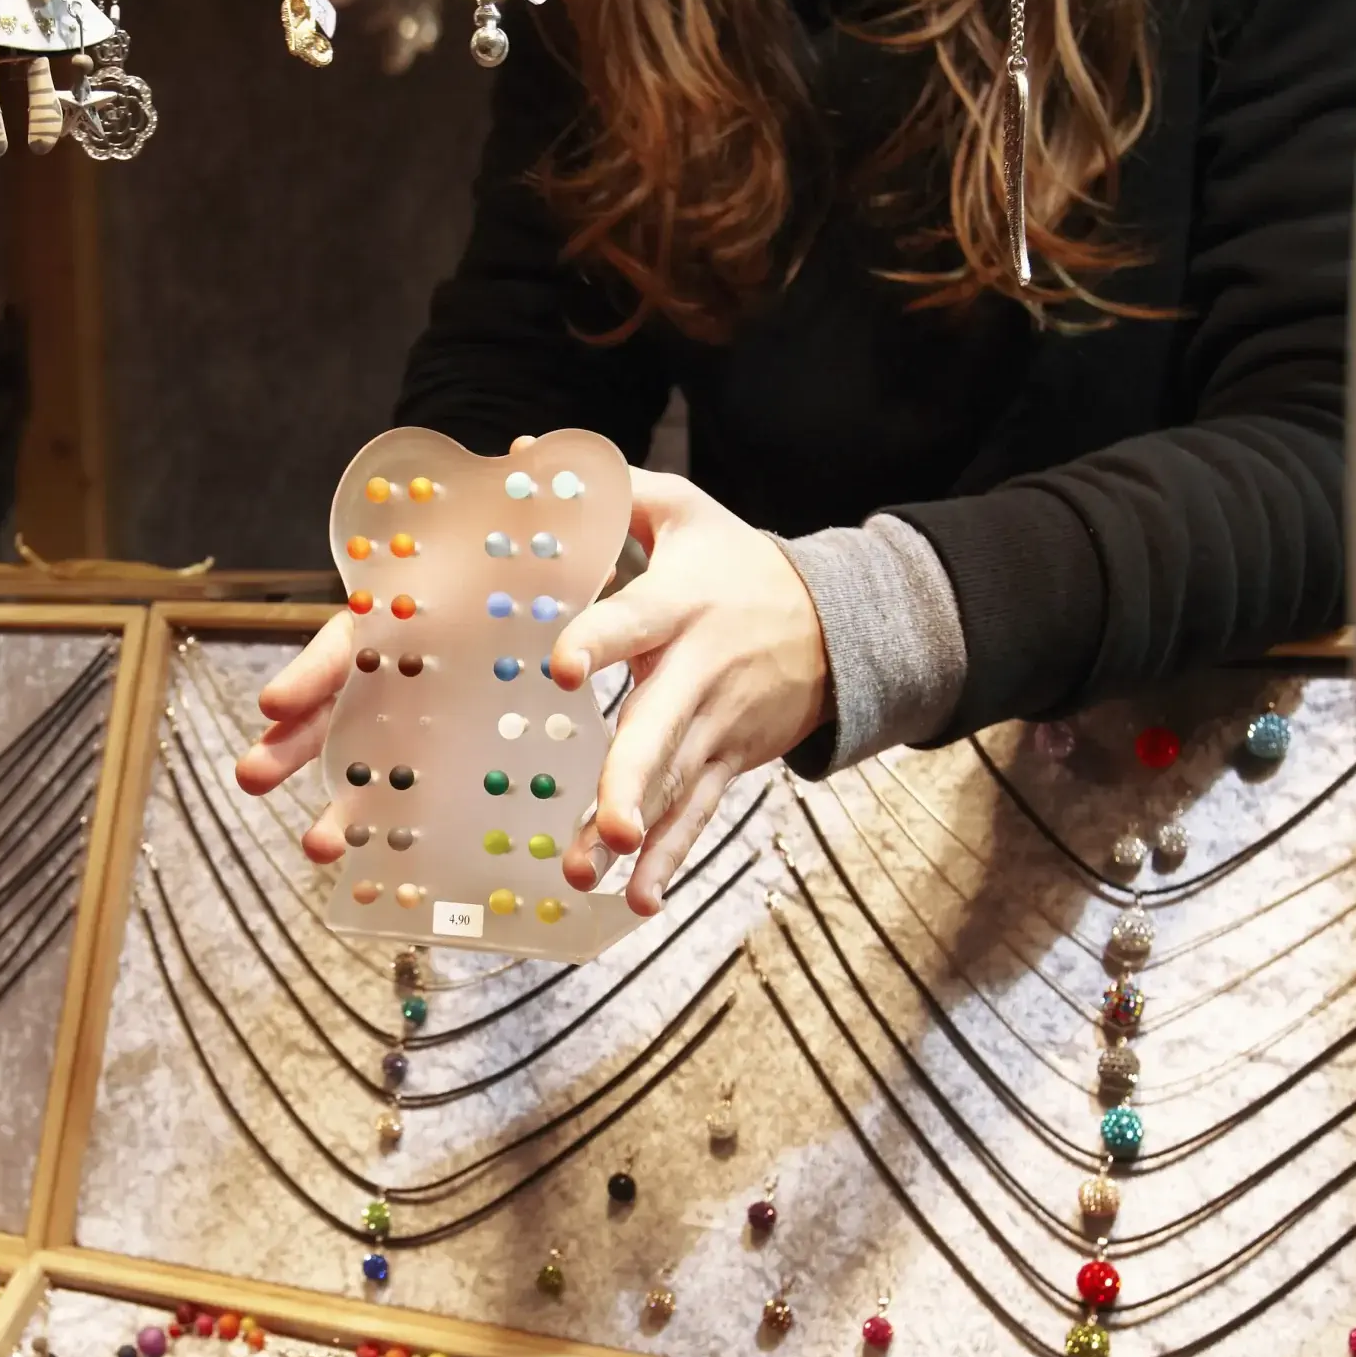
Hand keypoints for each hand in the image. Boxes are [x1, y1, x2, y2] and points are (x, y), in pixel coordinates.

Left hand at [235, 451, 827, 913]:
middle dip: (632, 779)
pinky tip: (639, 899)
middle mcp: (699, 671)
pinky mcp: (729, 761)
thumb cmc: (736, 562)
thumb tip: (520, 456)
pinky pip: (698, 814)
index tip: (561, 665)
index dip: (600, 641)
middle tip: (608, 825)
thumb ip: (608, 488)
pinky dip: (671, 858)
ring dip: (641, 836)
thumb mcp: (684, 513)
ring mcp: (718, 725)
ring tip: (597, 874)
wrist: (835, 623)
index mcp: (680, 605)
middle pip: (660, 729)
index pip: (635, 621)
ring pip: (676, 785)